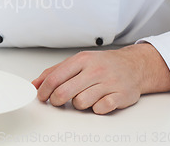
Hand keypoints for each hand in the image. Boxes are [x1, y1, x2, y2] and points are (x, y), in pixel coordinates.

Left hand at [32, 43, 169, 113]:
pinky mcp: (120, 96)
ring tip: (82, 98)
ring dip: (78, 104)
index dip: (44, 91)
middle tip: (58, 101)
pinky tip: (98, 101)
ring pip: (80, 103)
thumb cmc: (102, 64)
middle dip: (56, 101)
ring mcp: (108, 83)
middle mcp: (94, 70)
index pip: (55, 78)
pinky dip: (96, 108)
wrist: (133, 66)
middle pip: (64, 92)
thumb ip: (55, 71)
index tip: (41, 97)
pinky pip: (100, 109)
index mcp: (81, 60)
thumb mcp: (77, 61)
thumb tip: (35, 84)